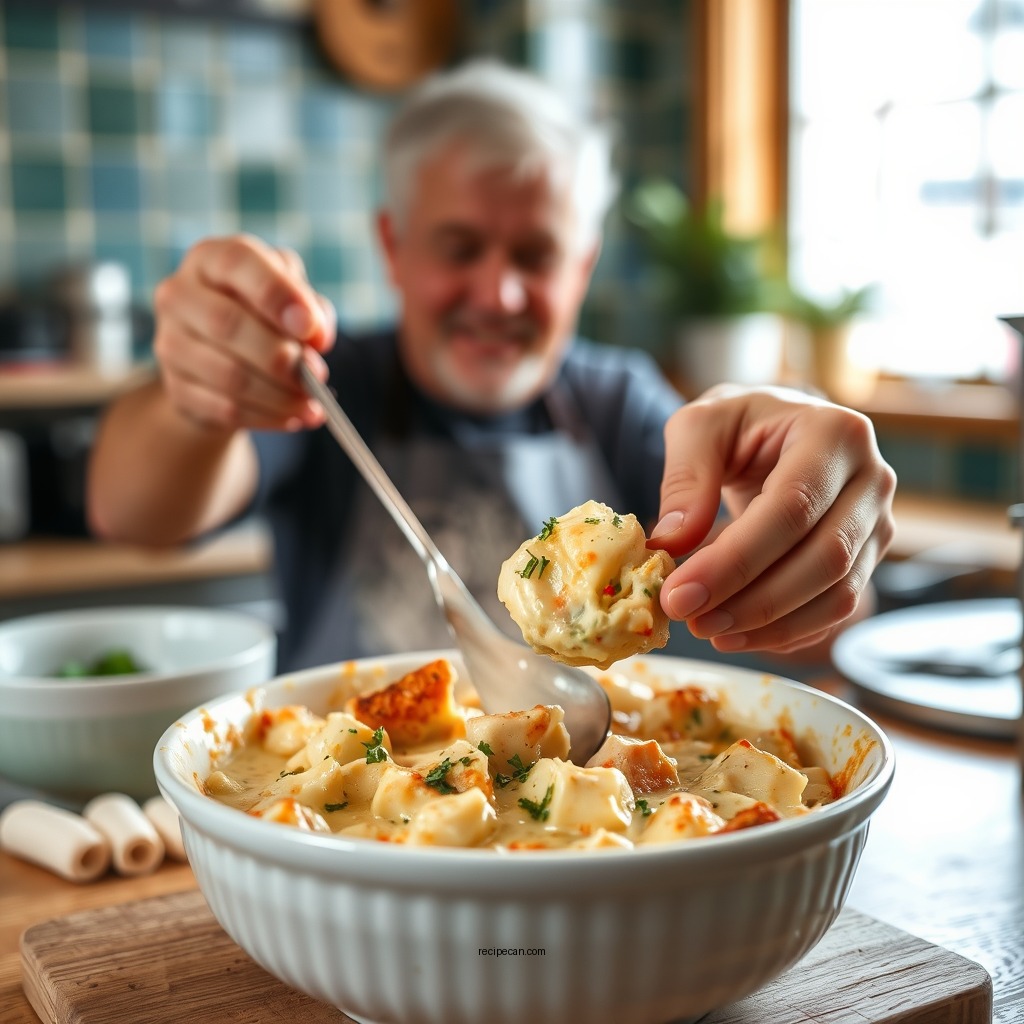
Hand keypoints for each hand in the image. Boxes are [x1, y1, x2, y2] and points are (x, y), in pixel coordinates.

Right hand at [152, 234, 334, 432]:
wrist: (223, 357)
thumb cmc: (264, 316)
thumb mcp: (291, 298)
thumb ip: (310, 308)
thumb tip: (316, 336)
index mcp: (211, 258)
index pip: (238, 263)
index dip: (277, 294)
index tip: (310, 327)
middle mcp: (179, 294)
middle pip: (227, 324)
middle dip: (280, 356)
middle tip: (317, 376)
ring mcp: (170, 342)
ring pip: (228, 376)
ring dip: (280, 396)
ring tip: (313, 404)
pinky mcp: (176, 387)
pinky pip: (225, 409)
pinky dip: (267, 417)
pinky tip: (293, 417)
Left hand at [649, 384, 896, 653]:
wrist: (777, 431)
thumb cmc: (738, 425)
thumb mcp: (699, 427)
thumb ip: (684, 478)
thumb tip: (674, 542)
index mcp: (834, 433)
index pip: (792, 508)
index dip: (736, 559)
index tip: (680, 593)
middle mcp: (871, 479)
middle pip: (824, 557)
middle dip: (753, 600)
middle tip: (689, 618)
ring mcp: (877, 523)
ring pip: (838, 593)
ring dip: (770, 625)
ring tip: (708, 629)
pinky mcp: (868, 559)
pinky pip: (836, 610)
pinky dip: (787, 632)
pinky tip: (736, 634)